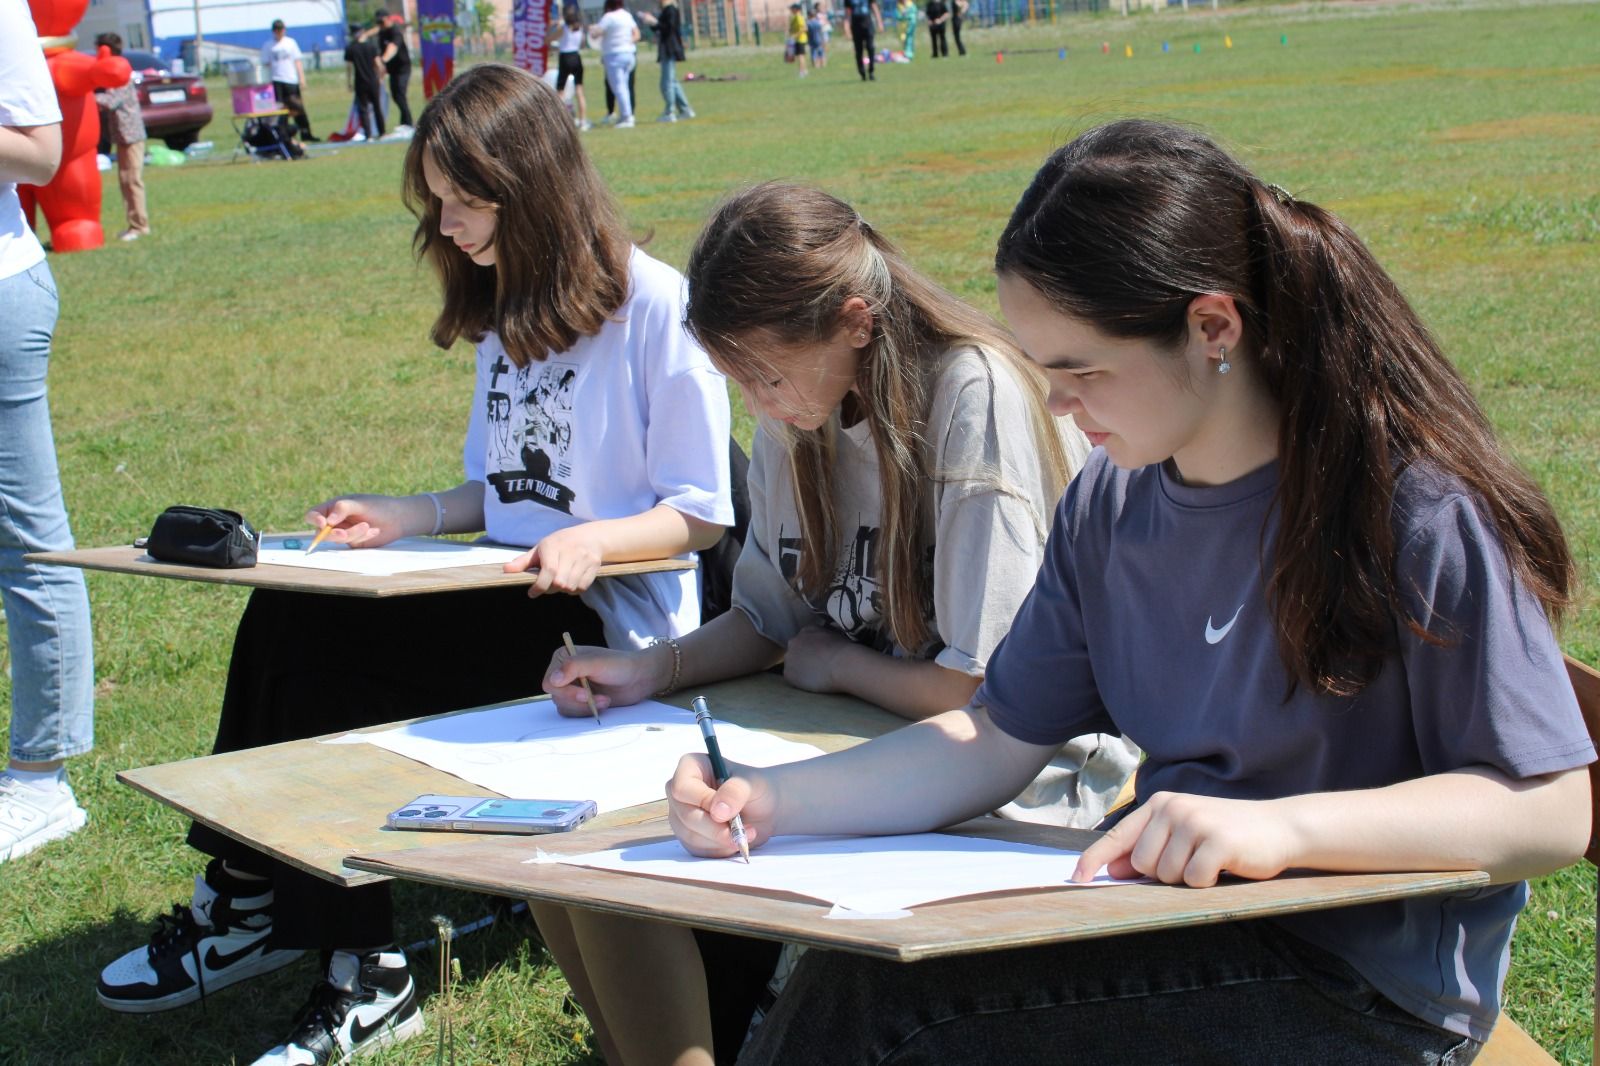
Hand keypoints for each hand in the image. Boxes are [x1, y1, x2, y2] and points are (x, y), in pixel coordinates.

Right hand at [306, 494, 414, 548]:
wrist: (398, 518)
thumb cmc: (378, 506)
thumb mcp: (360, 504)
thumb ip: (343, 509)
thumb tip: (327, 521)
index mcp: (333, 507)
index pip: (313, 514)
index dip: (314, 520)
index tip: (323, 523)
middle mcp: (335, 521)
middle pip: (321, 532)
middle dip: (333, 534)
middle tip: (344, 534)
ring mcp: (344, 532)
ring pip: (338, 539)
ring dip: (352, 534)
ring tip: (368, 526)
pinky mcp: (353, 542)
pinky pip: (351, 543)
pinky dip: (361, 537)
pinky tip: (373, 531)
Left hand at [506, 524, 603, 595]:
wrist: (590, 537)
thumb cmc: (560, 544)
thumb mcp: (540, 548)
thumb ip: (524, 561)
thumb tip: (506, 570)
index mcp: (554, 546)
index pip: (549, 570)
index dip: (540, 585)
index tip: (532, 593)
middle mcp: (571, 551)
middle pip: (560, 582)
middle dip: (551, 589)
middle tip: (547, 586)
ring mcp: (584, 558)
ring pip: (571, 586)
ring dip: (563, 590)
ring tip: (560, 582)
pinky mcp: (595, 565)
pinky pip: (582, 587)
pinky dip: (575, 590)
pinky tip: (571, 581)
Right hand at [542, 642, 668, 716]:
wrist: (639, 678)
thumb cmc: (620, 665)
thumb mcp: (597, 663)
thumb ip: (574, 667)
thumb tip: (552, 680)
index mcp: (563, 657)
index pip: (550, 682)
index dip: (566, 691)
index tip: (586, 693)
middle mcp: (563, 673)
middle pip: (556, 697)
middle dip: (579, 701)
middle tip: (598, 698)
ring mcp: (571, 687)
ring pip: (564, 707)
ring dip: (585, 708)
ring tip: (604, 700)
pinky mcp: (579, 701)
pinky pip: (573, 714)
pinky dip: (588, 712)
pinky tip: (603, 704)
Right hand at [666, 753, 776, 856]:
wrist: (765, 808)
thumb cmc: (756, 788)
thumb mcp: (752, 784)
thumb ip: (735, 792)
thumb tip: (718, 811)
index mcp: (691, 766)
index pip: (682, 787)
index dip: (703, 802)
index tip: (727, 812)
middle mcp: (681, 791)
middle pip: (686, 815)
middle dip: (715, 829)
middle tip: (742, 832)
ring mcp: (681, 814)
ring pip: (690, 836)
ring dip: (720, 841)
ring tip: (746, 834)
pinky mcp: (688, 836)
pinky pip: (697, 849)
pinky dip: (719, 849)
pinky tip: (735, 840)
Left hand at [782, 625, 851, 692]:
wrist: (843, 664)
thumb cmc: (845, 650)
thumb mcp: (835, 634)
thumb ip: (825, 635)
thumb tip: (827, 639)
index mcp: (806, 630)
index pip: (804, 641)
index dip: (812, 651)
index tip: (820, 658)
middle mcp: (794, 641)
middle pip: (795, 652)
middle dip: (803, 659)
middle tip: (817, 668)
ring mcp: (789, 657)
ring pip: (792, 665)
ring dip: (800, 670)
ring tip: (816, 676)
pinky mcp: (788, 673)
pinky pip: (792, 678)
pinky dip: (799, 681)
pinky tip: (812, 682)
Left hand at [1072, 791, 1300, 887]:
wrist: (1278, 828)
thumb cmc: (1227, 834)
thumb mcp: (1184, 835)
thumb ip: (1150, 849)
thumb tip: (1113, 871)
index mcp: (1161, 805)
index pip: (1119, 836)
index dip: (1095, 859)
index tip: (1077, 878)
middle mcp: (1174, 809)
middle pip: (1143, 864)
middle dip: (1164, 874)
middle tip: (1193, 860)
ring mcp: (1195, 823)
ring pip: (1168, 875)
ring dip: (1188, 878)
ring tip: (1210, 860)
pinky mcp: (1217, 842)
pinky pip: (1194, 880)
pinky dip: (1208, 883)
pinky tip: (1224, 866)